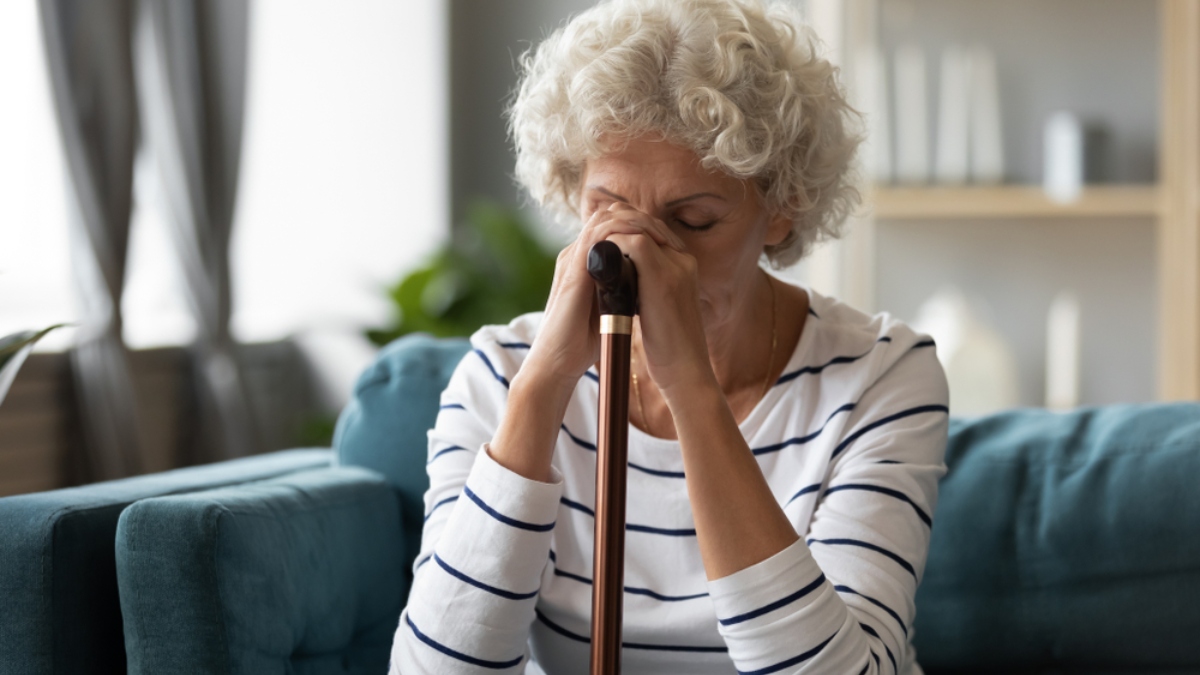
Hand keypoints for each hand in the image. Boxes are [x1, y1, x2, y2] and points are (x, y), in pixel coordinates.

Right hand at [521, 202, 685, 391]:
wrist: (557, 360)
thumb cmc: (583, 340)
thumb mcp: (611, 308)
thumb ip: (624, 291)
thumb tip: (649, 285)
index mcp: (587, 262)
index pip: (615, 227)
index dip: (643, 227)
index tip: (670, 241)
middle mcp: (578, 254)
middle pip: (612, 215)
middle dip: (643, 218)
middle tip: (668, 234)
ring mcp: (573, 258)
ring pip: (606, 218)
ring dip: (637, 220)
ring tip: (660, 235)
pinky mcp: (572, 267)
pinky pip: (598, 233)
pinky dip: (623, 230)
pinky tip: (645, 241)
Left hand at [601, 204, 715, 395]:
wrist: (686, 372)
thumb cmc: (671, 350)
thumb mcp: (660, 310)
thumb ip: (646, 289)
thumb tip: (621, 281)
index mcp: (683, 266)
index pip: (651, 231)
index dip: (624, 230)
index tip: (601, 244)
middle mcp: (682, 259)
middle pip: (645, 221)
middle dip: (615, 225)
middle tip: (590, 241)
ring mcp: (676, 265)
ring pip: (638, 227)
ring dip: (611, 234)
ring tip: (590, 249)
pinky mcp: (663, 276)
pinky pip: (634, 242)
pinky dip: (611, 246)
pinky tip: (597, 261)